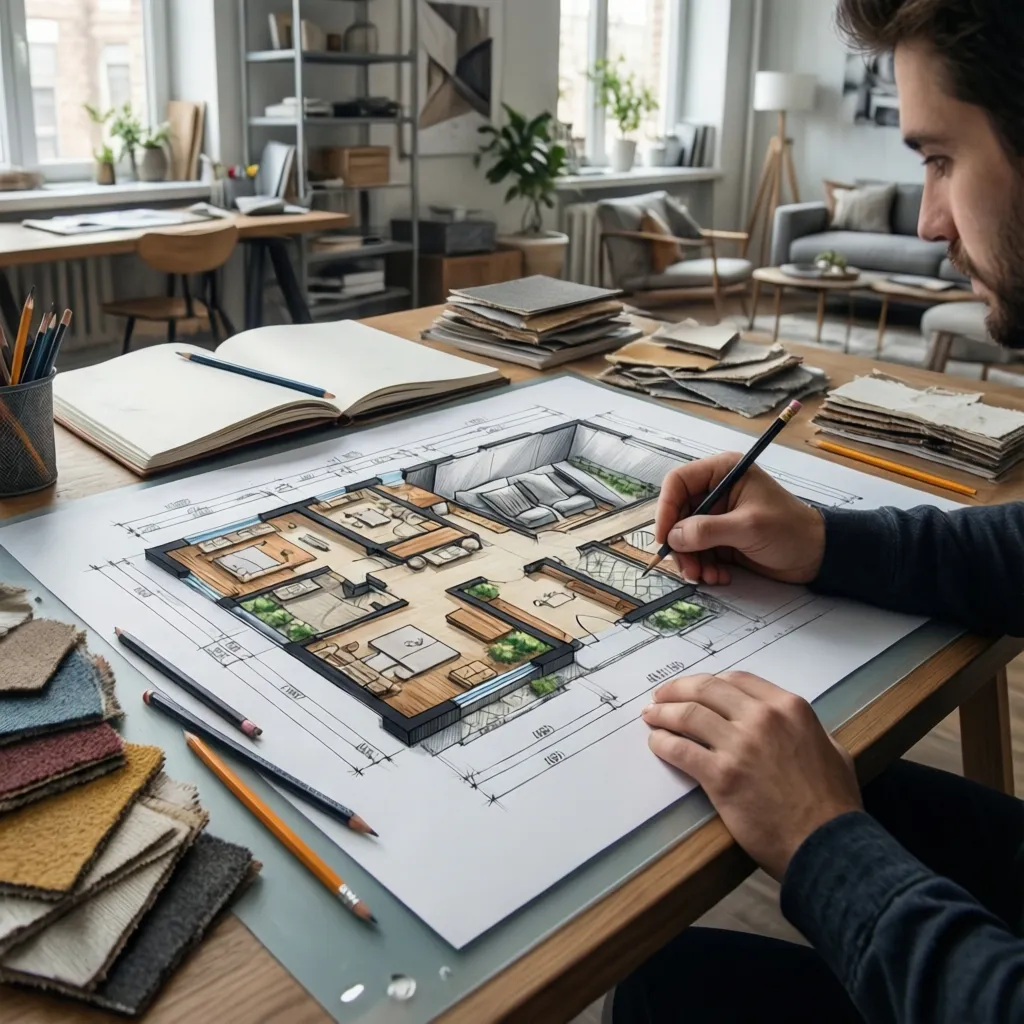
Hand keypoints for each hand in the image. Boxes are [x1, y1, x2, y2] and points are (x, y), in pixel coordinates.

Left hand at [643, 671, 861, 879]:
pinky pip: (681, 749)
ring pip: (688, 715)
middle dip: (677, 690)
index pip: (736, 680)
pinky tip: (657, 744)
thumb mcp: (831, 750)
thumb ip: (805, 730)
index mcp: (790, 707)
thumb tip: (788, 726)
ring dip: (663, 713)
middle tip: (660, 696)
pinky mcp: (722, 776)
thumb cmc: (834, 804)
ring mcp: (740, 745)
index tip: (695, 688)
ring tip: (651, 716)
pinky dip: (663, 743)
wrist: (827, 845)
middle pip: (706, 690)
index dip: (709, 682)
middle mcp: (763, 718)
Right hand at [654, 452, 825, 585]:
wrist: (816, 556)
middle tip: (687, 567)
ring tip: (706, 576)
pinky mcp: (721, 538)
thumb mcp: (748, 527)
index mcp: (723, 472)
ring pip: (684, 537)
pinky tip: (718, 576)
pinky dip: (703, 566)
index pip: (678, 483)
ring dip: (691, 560)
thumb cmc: (790, 531)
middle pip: (677, 514)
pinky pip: (698, 552)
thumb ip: (708, 530)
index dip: (666, 508)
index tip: (664, 537)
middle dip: (679, 543)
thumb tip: (673, 537)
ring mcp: (718, 516)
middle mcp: (716, 491)